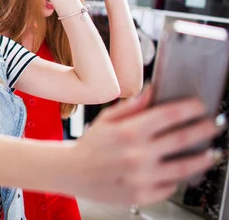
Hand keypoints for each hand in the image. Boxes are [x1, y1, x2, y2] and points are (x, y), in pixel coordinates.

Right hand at [69, 88, 219, 204]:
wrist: (73, 172)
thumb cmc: (90, 145)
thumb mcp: (107, 119)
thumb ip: (133, 105)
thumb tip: (154, 90)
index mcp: (128, 131)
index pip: (169, 115)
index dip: (189, 108)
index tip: (199, 106)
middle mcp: (137, 154)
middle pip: (182, 138)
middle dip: (204, 130)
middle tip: (213, 125)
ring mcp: (141, 176)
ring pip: (184, 167)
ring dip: (203, 158)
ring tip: (211, 153)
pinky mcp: (142, 195)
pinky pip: (170, 186)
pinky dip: (179, 178)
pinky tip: (183, 171)